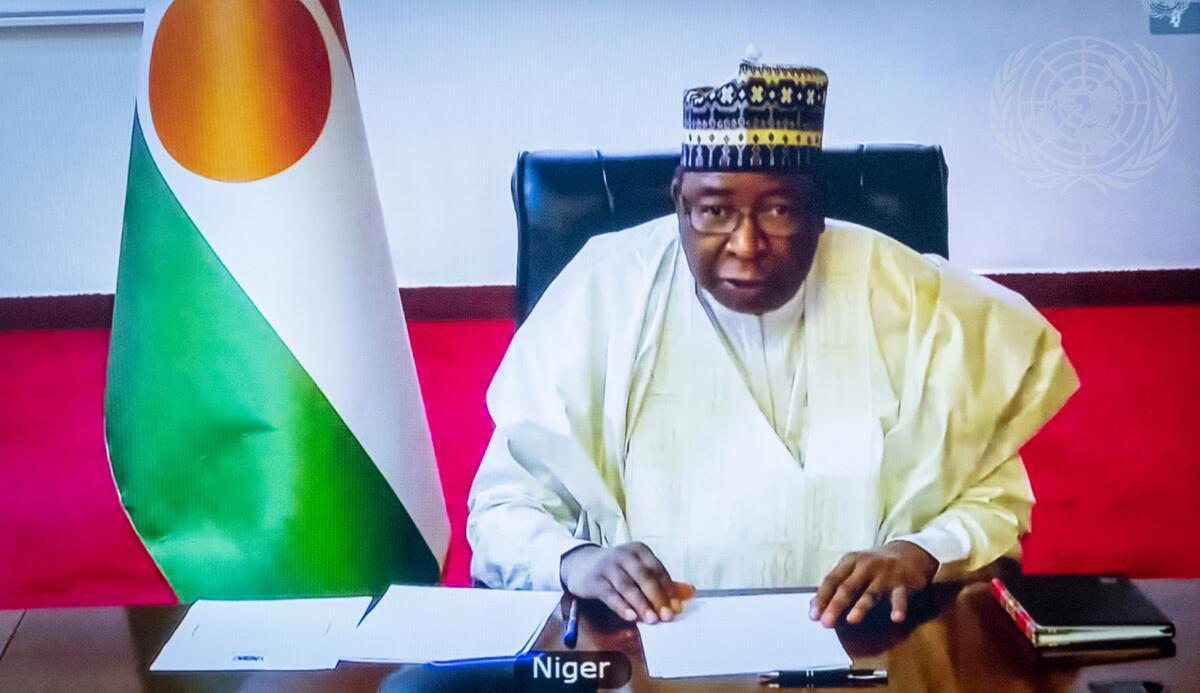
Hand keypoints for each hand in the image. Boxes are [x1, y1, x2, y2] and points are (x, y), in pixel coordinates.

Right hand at [559, 543, 693, 622]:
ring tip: (652, 619)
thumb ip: (663, 582)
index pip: (657, 569)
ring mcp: (607, 567)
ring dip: (641, 604)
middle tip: (667, 616)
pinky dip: (621, 606)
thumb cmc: (617, 570)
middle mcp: (623, 555)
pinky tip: (631, 616)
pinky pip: (610, 594)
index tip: (677, 606)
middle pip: (644, 577)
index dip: (668, 589)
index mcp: (639, 550)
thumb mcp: (638, 570)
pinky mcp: (594, 581)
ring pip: (628, 586)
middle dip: (657, 597)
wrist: (581, 566)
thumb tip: (689, 592)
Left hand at [810, 541, 937, 627]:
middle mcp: (865, 566)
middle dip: (835, 605)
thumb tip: (813, 608)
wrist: (909, 554)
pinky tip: (896, 618)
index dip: (822, 598)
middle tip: (826, 623)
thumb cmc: (874, 567)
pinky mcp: (903, 584)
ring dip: (860, 607)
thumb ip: (834, 588)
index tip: (814, 615)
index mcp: (850, 562)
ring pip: (870, 593)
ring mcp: (885, 575)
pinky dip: (898, 608)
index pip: (831, 580)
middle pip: (847, 588)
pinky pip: (900, 598)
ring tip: (851, 619)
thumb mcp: (853, 571)